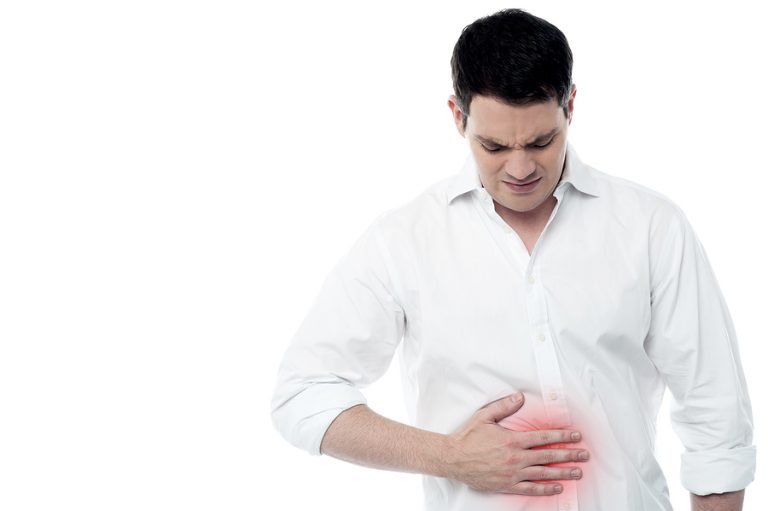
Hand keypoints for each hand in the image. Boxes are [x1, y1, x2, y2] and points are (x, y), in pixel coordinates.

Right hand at [443, 392, 588, 494]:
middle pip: (549, 456)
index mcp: (512, 440)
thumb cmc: (467, 437)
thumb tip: (520, 398)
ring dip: (563, 472)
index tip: (575, 436)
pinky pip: (531, 488)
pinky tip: (557, 486)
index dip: (562, 436)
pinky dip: (545, 488)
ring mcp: (513, 473)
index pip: (544, 438)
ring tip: (577, 472)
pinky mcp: (507, 484)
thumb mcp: (484, 416)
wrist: (453, 459)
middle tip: (584, 455)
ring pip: (544, 473)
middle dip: (569, 455)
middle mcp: (516, 458)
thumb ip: (504, 407)